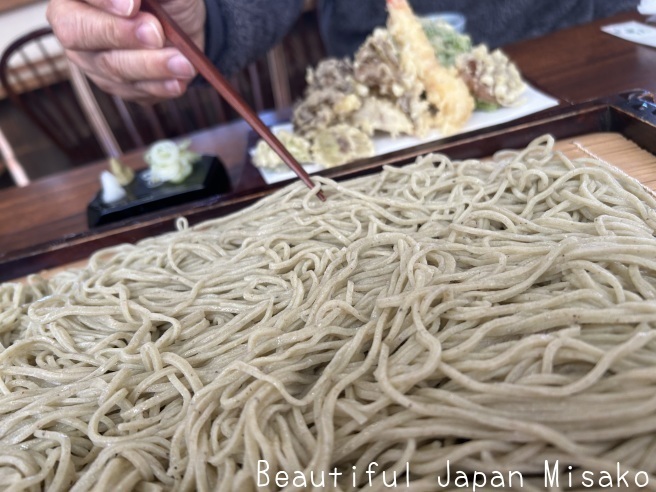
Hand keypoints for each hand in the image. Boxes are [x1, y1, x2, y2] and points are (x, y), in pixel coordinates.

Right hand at [47, 0, 205, 102]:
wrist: (181, 24)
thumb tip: (133, 0)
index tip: (133, 6)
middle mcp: (72, 21)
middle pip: (78, 33)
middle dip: (121, 35)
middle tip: (156, 34)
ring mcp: (89, 57)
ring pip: (110, 67)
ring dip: (151, 66)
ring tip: (183, 63)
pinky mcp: (112, 84)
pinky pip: (130, 90)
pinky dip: (158, 87)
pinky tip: (178, 81)